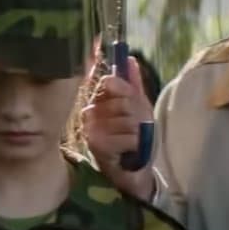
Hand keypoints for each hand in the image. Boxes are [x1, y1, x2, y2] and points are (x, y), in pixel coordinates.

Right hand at [80, 51, 155, 199]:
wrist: (135, 171)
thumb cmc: (135, 139)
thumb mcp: (139, 108)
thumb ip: (133, 85)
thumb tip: (129, 58)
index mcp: (98, 101)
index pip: (110, 82)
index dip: (127, 92)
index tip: (134, 106)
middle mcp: (89, 113)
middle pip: (123, 102)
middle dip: (137, 117)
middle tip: (135, 131)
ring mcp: (91, 129)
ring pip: (128, 120)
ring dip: (138, 134)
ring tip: (132, 144)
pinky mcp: (97, 146)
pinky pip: (128, 137)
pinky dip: (136, 146)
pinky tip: (129, 152)